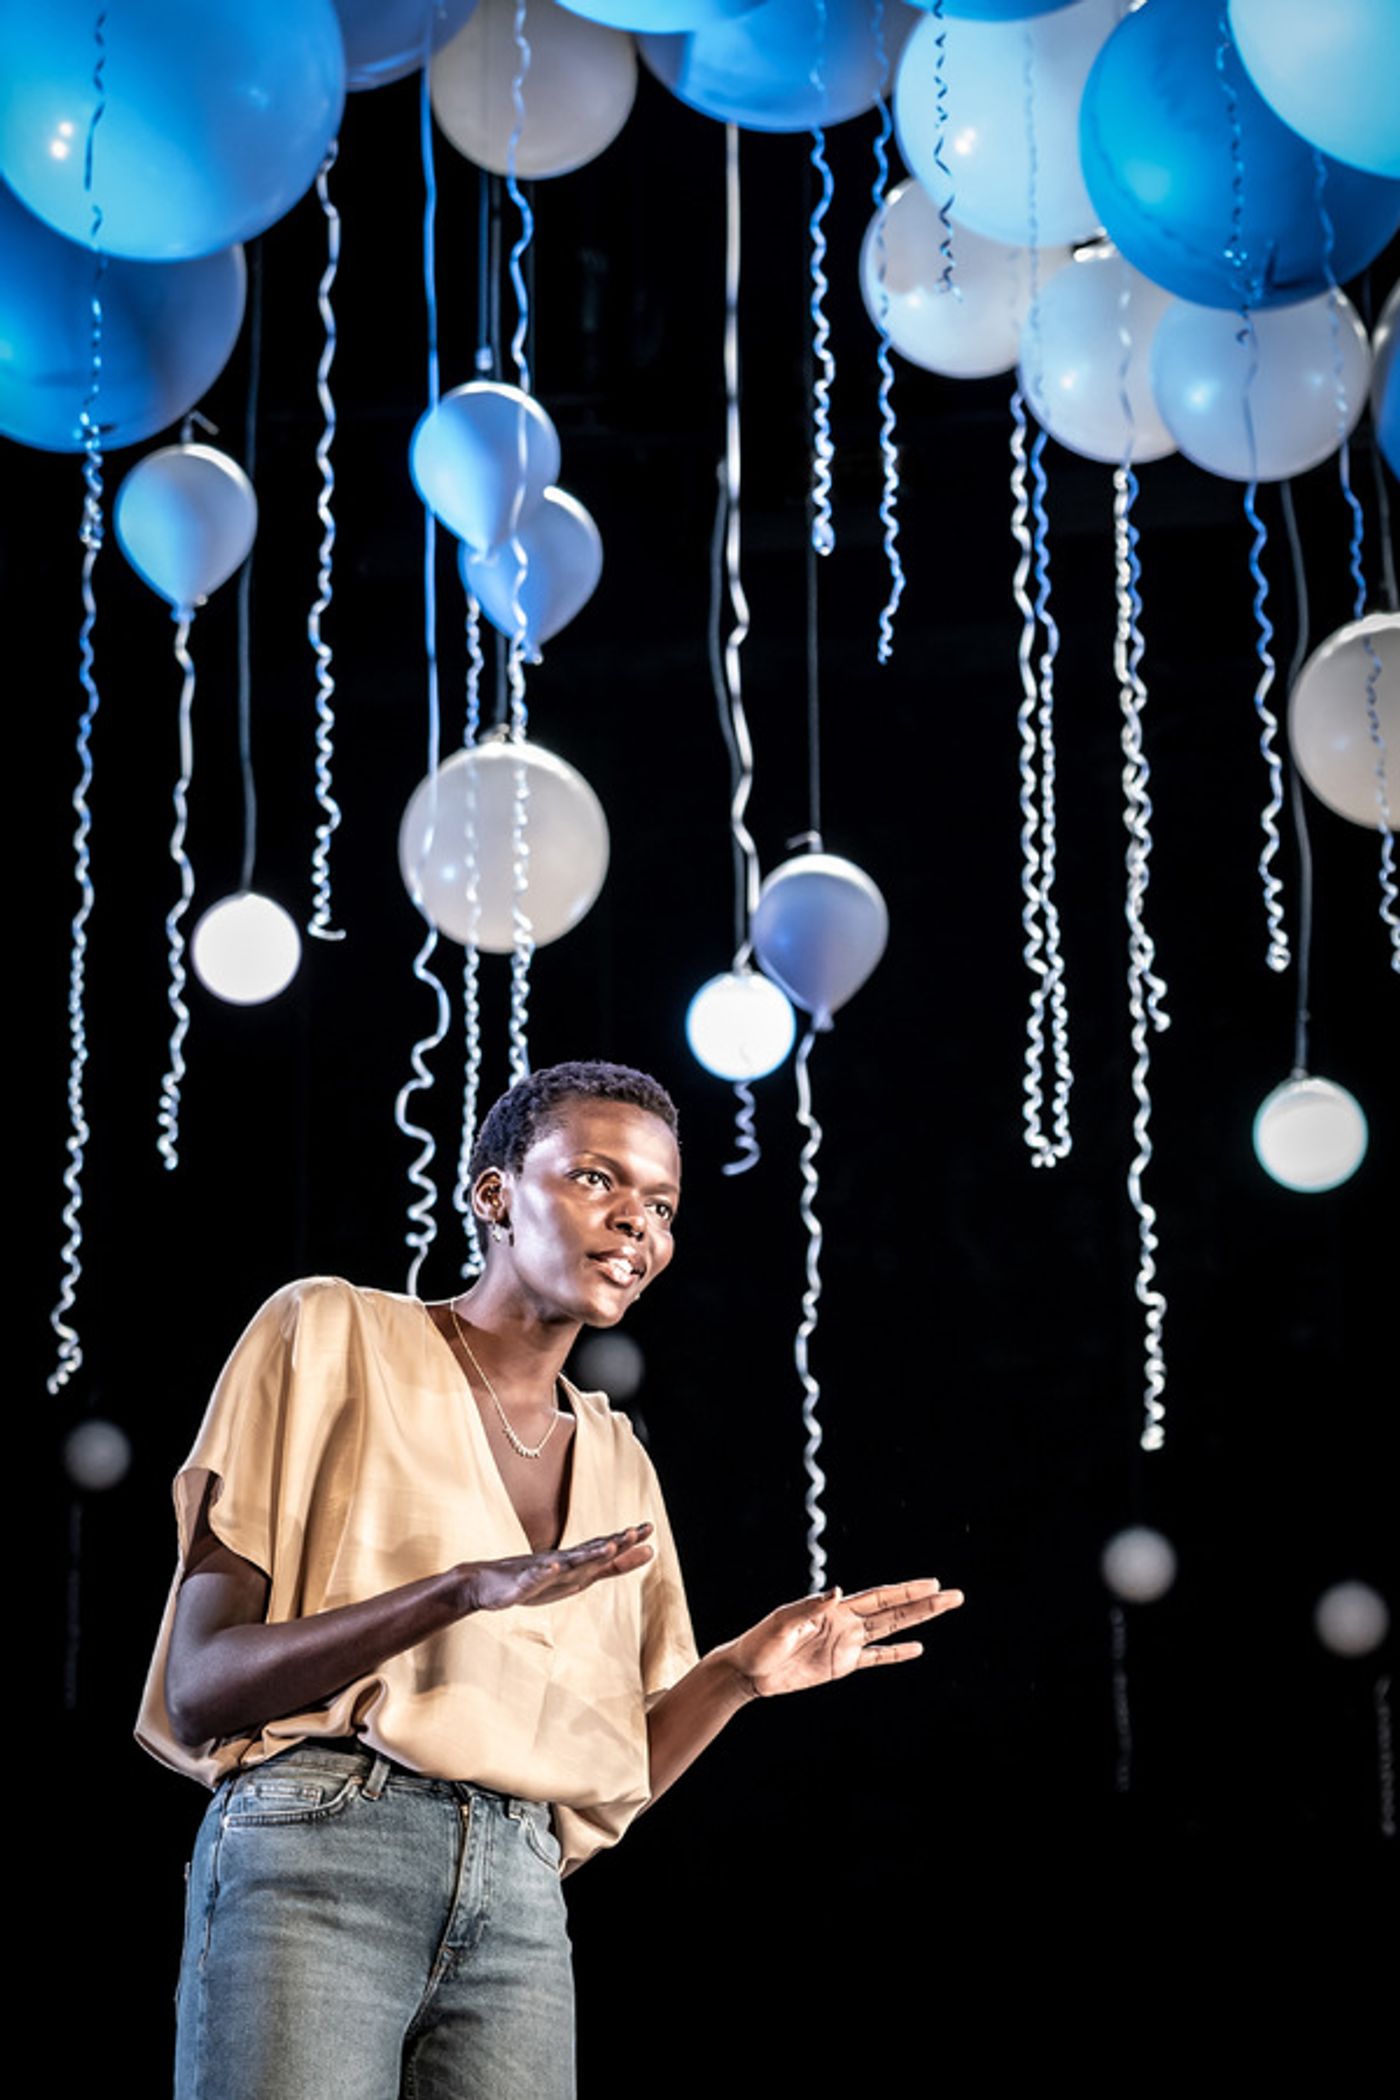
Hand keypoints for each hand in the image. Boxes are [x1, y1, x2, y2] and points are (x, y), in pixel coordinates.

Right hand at [461, 1525, 654, 1612]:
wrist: (486, 1584)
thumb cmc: (534, 1580)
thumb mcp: (577, 1577)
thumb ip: (609, 1566)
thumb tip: (641, 1552)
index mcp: (575, 1564)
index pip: (605, 1550)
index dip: (627, 1542)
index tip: (649, 1529)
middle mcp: (562, 1564)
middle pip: (592, 1552)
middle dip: (615, 1543)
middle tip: (636, 1531)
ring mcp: (541, 1571)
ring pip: (568, 1563)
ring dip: (587, 1555)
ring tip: (606, 1547)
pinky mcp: (522, 1583)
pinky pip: (535, 1577)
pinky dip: (545, 1572)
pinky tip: (553, 1566)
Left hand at [721, 1579, 962, 1698]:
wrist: (748, 1671)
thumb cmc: (760, 1642)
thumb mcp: (782, 1624)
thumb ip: (809, 1608)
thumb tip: (837, 1591)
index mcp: (834, 1610)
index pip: (879, 1598)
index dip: (906, 1591)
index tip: (932, 1582)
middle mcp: (845, 1623)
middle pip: (893, 1611)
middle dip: (924, 1603)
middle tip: (954, 1594)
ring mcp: (845, 1644)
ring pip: (890, 1630)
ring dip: (918, 1621)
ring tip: (943, 1609)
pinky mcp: (840, 1665)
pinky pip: (875, 1658)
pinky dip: (896, 1654)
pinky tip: (918, 1648)